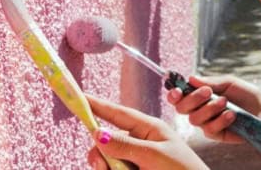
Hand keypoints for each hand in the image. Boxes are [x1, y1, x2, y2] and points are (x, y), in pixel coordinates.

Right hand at [85, 94, 206, 169]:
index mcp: (148, 128)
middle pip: (105, 142)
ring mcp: (135, 160)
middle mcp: (139, 142)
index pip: (117, 113)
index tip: (79, 97)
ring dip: (109, 169)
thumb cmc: (182, 169)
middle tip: (103, 166)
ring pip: (107, 162)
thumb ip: (126, 145)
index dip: (97, 105)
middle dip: (99, 155)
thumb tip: (97, 133)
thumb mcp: (154, 155)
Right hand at [167, 74, 260, 141]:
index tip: (178, 90)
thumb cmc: (246, 94)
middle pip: (182, 108)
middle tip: (208, 91)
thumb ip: (210, 81)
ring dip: (209, 108)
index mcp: (200, 95)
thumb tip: (190, 78)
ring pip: (194, 119)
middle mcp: (200, 109)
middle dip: (193, 99)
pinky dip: (220, 120)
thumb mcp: (229, 83)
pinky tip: (232, 114)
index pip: (179, 96)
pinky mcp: (215, 134)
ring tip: (225, 102)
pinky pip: (209, 129)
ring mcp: (206, 123)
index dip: (174, 94)